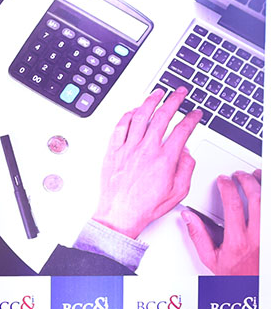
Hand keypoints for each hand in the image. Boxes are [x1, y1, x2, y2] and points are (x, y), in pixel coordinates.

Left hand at [93, 87, 200, 237]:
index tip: (196, 113)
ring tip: (158, 93)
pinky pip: (119, 127)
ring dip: (151, 101)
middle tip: (180, 93)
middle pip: (163, 116)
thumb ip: (186, 168)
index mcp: (164, 159)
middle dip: (175, 100)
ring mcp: (127, 149)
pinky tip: (133, 110)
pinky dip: (127, 115)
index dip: (192, 118)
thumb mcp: (178, 191)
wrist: (119, 215)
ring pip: (140, 117)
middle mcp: (146, 150)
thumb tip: (185, 152)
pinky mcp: (113, 152)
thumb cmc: (145, 206)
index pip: (182, 130)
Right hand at [184, 170, 260, 274]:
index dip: (228, 188)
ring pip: (269, 202)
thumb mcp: (210, 258)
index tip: (224, 180)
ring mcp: (269, 235)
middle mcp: (258, 237)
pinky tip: (265, 192)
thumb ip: (198, 235)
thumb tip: (188, 217)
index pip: (233, 206)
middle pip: (256, 199)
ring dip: (264, 185)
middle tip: (240, 175)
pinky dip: (269, 199)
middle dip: (247, 181)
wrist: (254, 287)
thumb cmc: (235, 275)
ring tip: (258, 176)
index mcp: (237, 241)